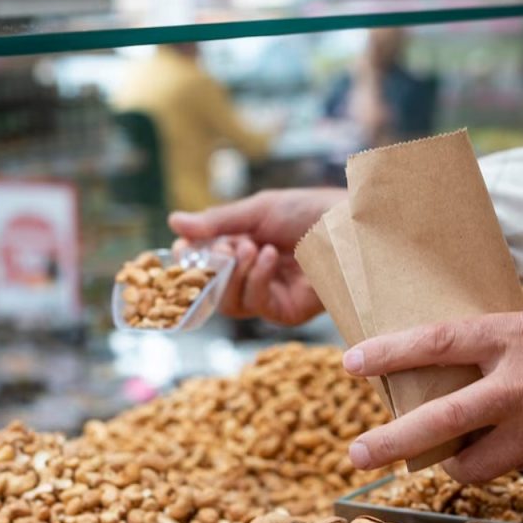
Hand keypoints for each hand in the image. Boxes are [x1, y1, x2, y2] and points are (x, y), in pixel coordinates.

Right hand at [170, 188, 345, 324]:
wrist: (349, 225)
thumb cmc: (309, 212)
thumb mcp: (258, 210)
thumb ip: (217, 222)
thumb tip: (173, 222)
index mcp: (242, 249)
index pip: (203, 265)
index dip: (188, 261)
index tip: (181, 249)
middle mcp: (253, 276)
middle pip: (211, 289)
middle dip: (211, 269)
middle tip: (222, 247)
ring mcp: (269, 296)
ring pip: (230, 303)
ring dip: (234, 274)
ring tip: (250, 247)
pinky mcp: (287, 311)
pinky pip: (256, 305)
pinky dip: (256, 280)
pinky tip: (268, 257)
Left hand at [342, 276, 522, 481]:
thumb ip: (517, 340)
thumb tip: (483, 356)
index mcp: (517, 337)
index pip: (436, 343)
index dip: (388, 353)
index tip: (350, 363)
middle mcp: (522, 387)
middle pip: (440, 422)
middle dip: (392, 442)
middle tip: (356, 453)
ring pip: (477, 465)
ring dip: (455, 464)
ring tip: (444, 457)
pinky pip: (522, 469)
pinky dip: (510, 462)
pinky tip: (520, 446)